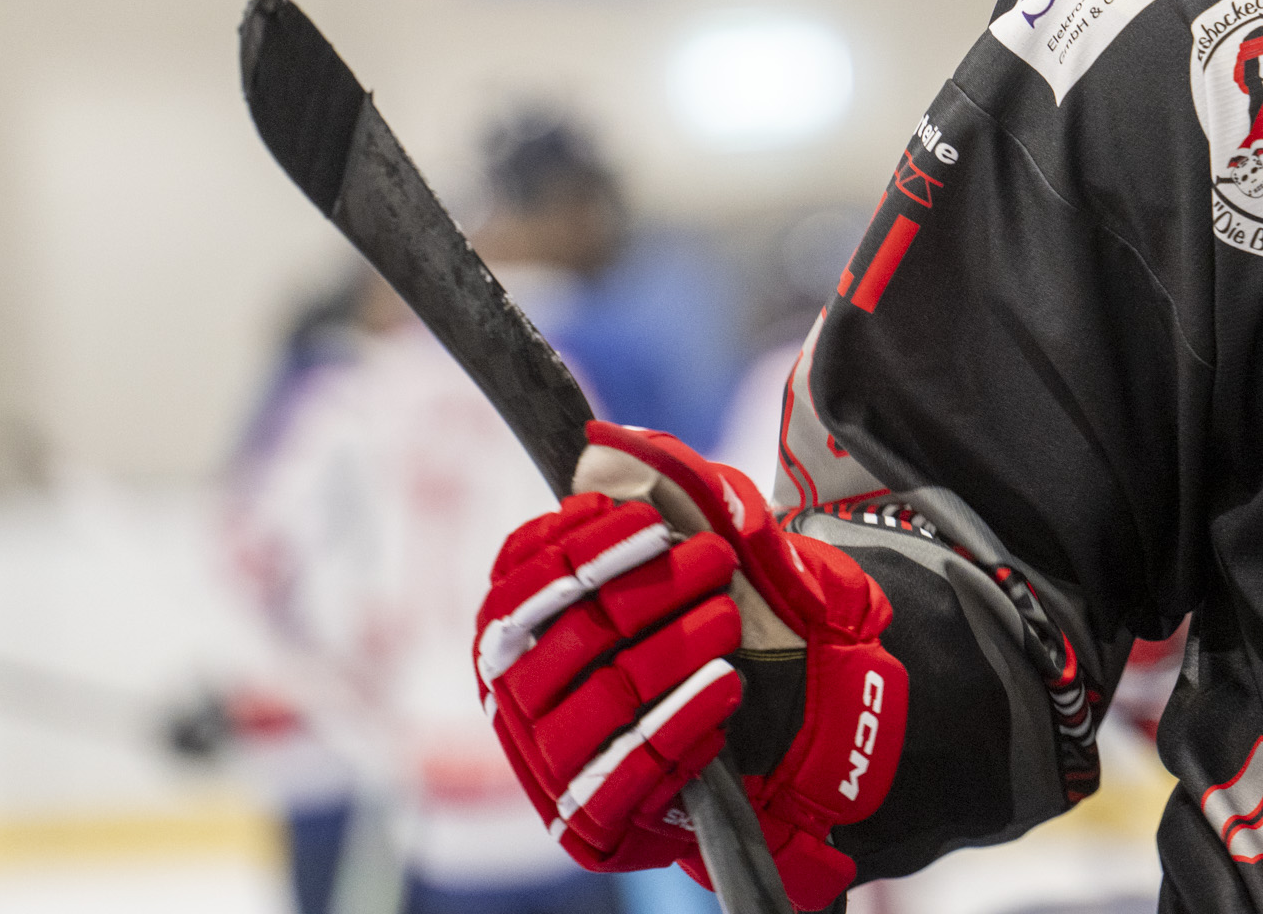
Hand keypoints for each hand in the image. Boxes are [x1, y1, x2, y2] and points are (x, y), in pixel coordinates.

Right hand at [475, 422, 904, 910]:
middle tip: (714, 559)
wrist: (751, 748)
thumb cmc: (691, 635)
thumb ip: (656, 498)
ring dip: (673, 649)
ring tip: (729, 619)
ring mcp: (550, 765)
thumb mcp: (681, 561)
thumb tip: (617, 439)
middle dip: (647, 588)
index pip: (521, 582)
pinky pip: (633, 770)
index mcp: (510, 633)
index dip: (582, 547)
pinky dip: (683, 723)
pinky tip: (725, 689)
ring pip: (606, 696)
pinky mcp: (593, 823)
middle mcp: (514, 700)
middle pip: (572, 633)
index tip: (650, 520)